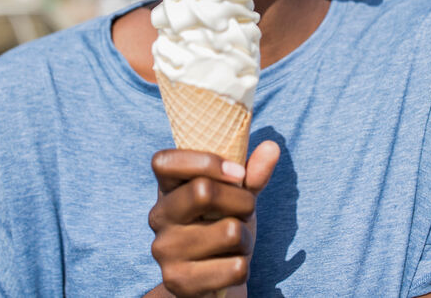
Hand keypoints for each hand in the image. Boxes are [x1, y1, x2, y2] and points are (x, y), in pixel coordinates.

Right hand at [146, 141, 279, 297]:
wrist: (211, 283)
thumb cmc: (221, 228)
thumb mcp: (236, 198)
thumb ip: (251, 174)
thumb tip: (272, 147)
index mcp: (166, 189)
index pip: (165, 161)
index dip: (206, 161)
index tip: (238, 173)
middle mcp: (158, 217)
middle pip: (203, 191)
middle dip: (242, 202)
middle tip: (246, 212)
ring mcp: (164, 251)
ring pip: (228, 232)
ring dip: (246, 238)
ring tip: (235, 243)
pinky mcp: (178, 282)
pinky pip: (234, 267)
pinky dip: (243, 266)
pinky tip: (229, 267)